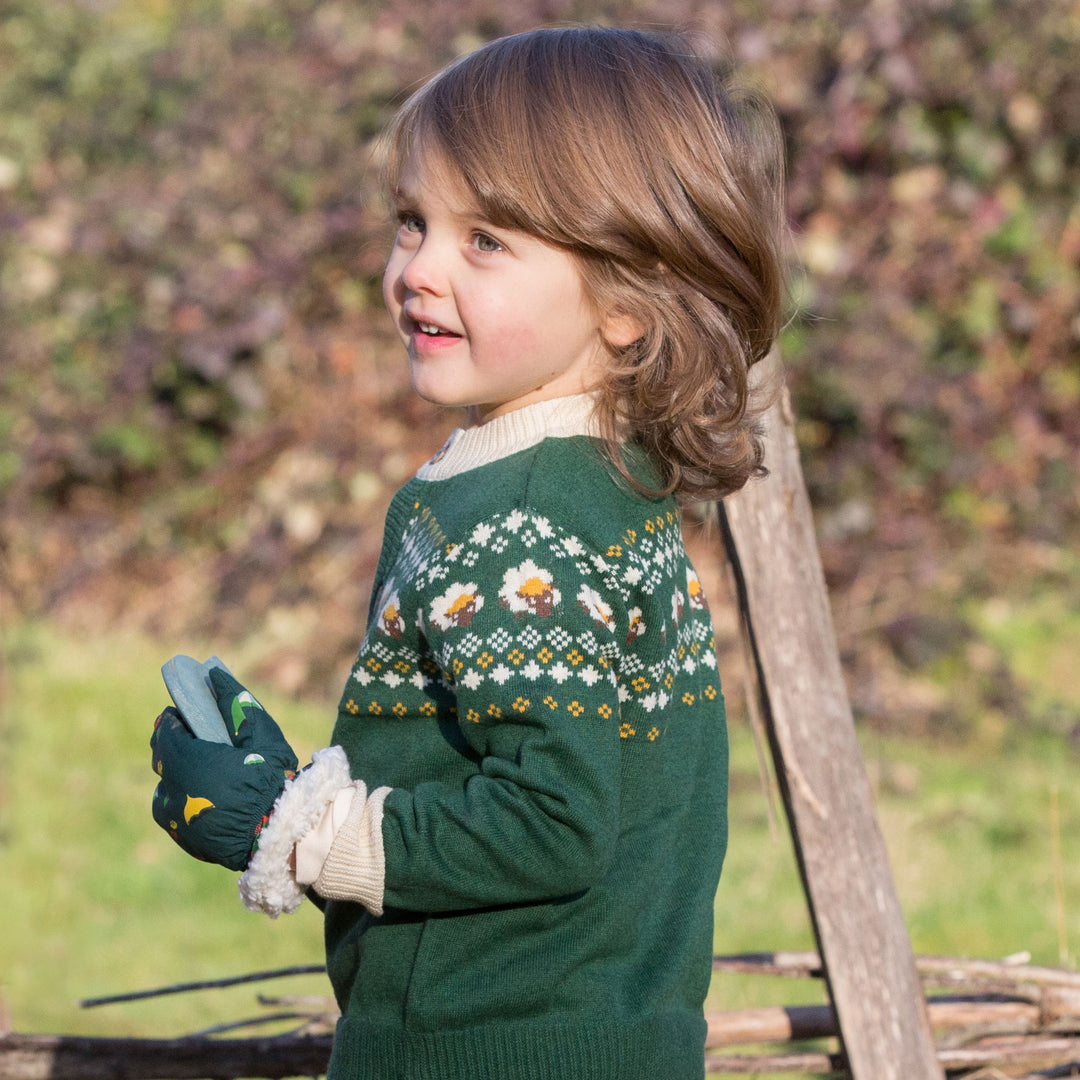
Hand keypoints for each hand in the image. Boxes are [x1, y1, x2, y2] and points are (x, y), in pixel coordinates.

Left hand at [151, 669, 298, 870]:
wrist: (280, 834)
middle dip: (177, 745)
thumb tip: (214, 673)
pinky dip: (186, 800)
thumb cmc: (272, 777)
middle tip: (200, 740)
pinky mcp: (183, 837)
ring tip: (209, 772)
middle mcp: (172, 789)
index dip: (175, 720)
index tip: (189, 714)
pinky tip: (211, 796)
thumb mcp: (260, 732)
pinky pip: (175, 812)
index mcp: (187, 760)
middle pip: (163, 758)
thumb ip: (234, 701)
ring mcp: (174, 818)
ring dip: (180, 775)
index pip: (165, 731)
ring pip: (167, 788)